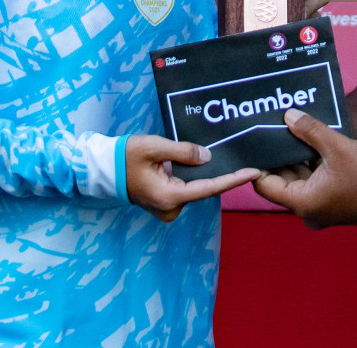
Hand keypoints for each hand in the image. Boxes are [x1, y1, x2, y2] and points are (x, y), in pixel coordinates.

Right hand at [125, 135, 259, 222]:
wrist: (101, 169)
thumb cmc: (125, 156)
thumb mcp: (154, 147)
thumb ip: (183, 152)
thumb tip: (207, 157)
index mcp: (170, 196)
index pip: (210, 189)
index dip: (234, 180)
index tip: (254, 172)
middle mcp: (171, 208)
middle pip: (203, 188)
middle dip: (219, 173)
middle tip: (239, 156)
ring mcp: (167, 209)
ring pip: (194, 188)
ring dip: (202, 174)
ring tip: (213, 155)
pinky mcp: (164, 204)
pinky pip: (184, 188)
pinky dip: (191, 177)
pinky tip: (197, 163)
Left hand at [252, 109, 356, 228]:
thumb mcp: (339, 147)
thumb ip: (311, 130)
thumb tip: (288, 116)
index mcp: (303, 203)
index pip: (265, 184)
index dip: (258, 162)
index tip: (253, 140)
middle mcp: (309, 209)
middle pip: (281, 180)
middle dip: (278, 154)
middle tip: (269, 128)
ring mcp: (322, 207)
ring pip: (298, 179)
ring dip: (295, 157)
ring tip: (288, 129)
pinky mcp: (334, 200)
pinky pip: (313, 180)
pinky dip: (310, 163)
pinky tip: (310, 140)